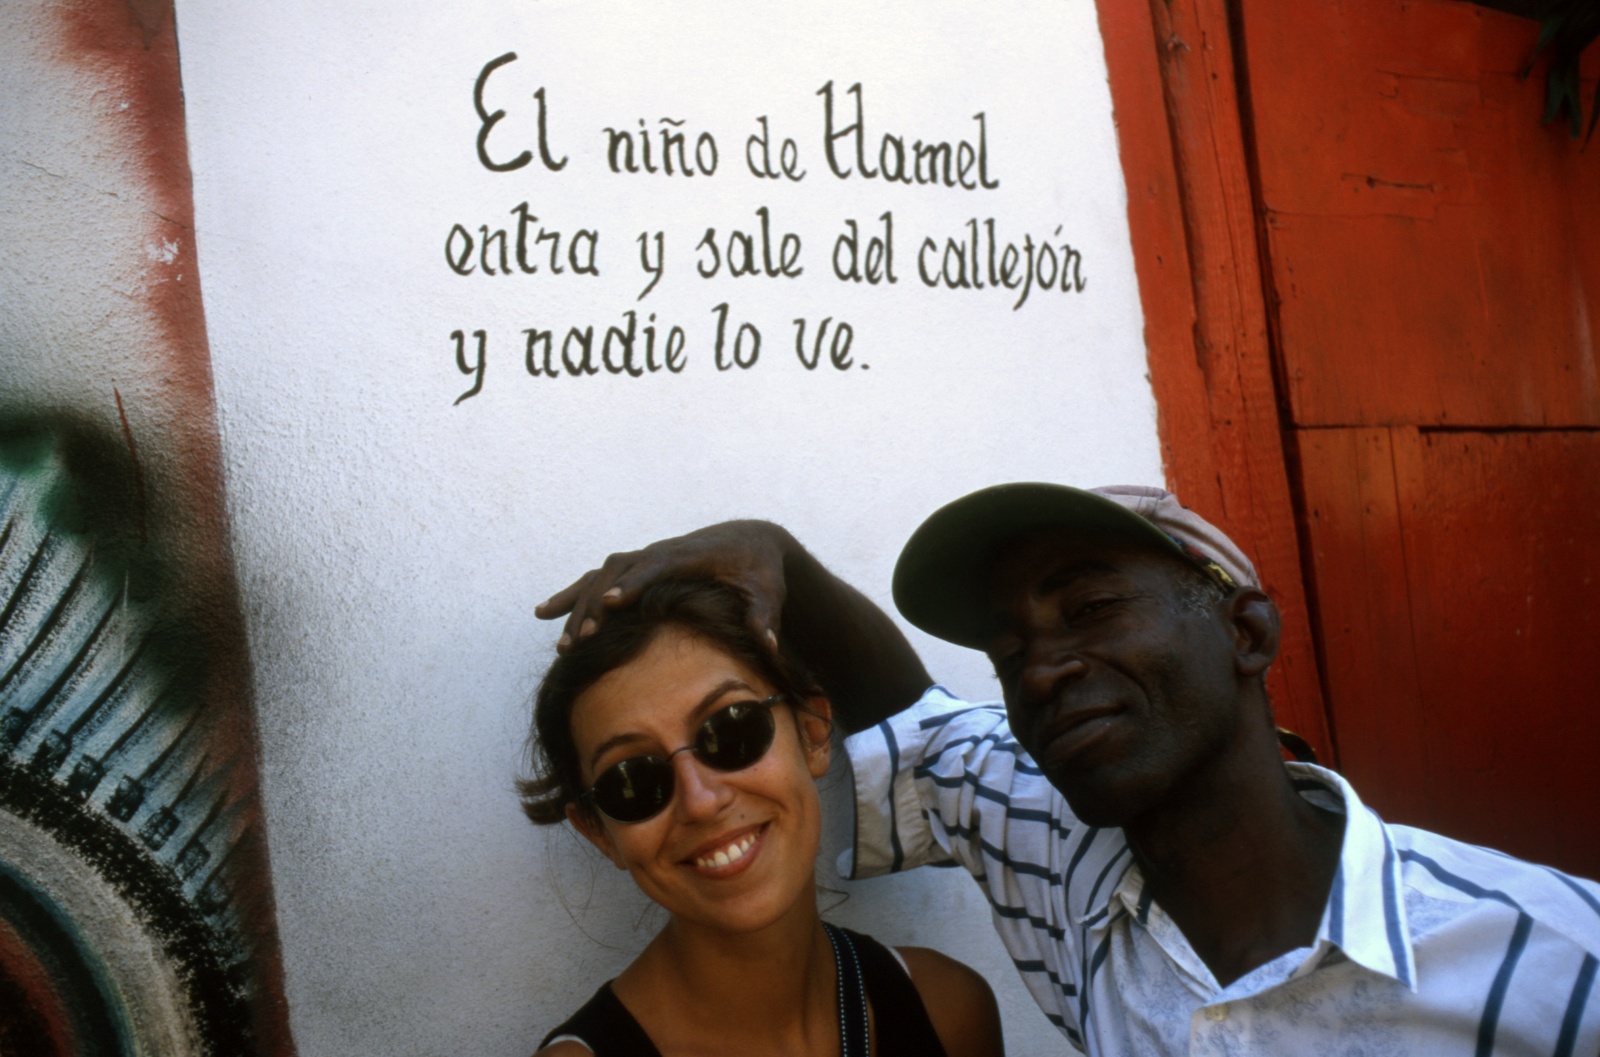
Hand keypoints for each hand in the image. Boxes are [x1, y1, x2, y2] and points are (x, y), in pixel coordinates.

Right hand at [535, 520, 793, 652]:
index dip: (633, 583)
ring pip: (600, 575)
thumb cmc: (760, 570)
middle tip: (581, 640)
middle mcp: (662, 552)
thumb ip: (765, 617)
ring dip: (577, 605)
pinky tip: (544, 614)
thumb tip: (767, 644)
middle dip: (597, 604)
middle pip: (619, 571)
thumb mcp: (768, 592)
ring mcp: (646, 557)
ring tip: (561, 643)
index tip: (610, 603)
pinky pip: (597, 578)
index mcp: (691, 555)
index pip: (657, 566)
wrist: (749, 541)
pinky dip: (572, 595)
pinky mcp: (637, 567)